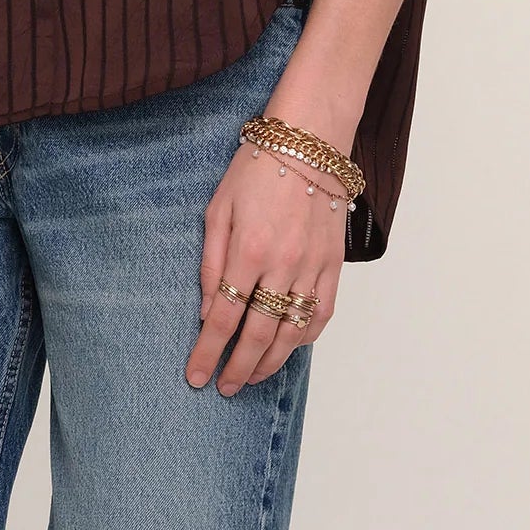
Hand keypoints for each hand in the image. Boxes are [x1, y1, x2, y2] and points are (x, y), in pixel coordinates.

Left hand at [185, 131, 346, 393]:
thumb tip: (208, 311)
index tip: (196, 376)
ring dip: (270, 362)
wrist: (308, 142)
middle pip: (258, 334)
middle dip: (238, 368)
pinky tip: (287, 348)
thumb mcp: (217, 209)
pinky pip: (321, 314)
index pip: (224, 317)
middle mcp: (282, 264)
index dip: (208, 352)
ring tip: (252, 377)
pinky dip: (304, 338)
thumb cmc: (256, 169)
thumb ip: (211, 263)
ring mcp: (312, 267)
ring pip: (291, 333)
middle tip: (224, 387)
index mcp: (247, 249)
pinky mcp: (333, 265)